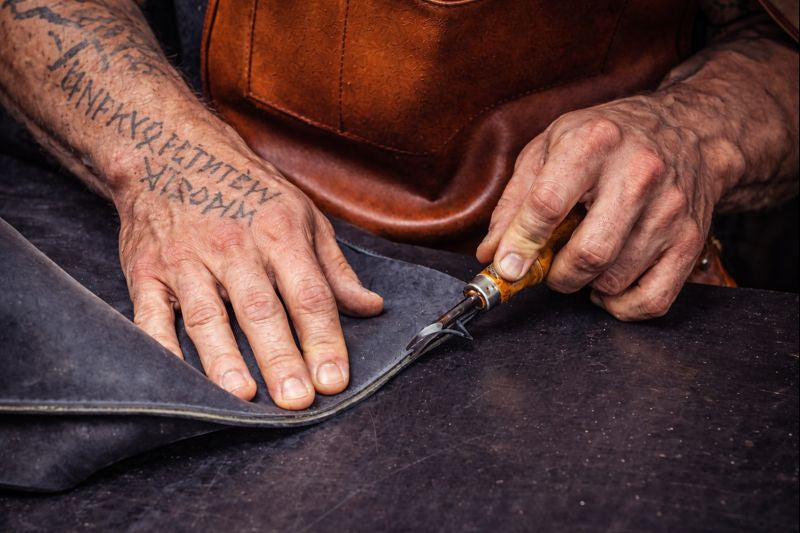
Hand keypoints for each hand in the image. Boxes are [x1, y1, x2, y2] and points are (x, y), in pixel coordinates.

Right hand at [115, 138, 382, 408]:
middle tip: (297, 402)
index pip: (310, 294)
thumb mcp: (303, 215)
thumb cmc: (246, 189)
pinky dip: (162, 348)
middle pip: (261, 310)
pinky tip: (178, 379)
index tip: (335, 381)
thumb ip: (335, 268)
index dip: (324, 339)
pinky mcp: (147, 272)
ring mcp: (186, 260)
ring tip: (243, 397)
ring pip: (208, 316)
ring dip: (224, 359)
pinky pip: (151, 316)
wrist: (169, 152)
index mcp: (280, 233)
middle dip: (281, 358)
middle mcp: (234, 247)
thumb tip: (371, 308)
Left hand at [477, 95, 731, 319]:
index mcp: (593, 142)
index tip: (505, 267)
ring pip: (615, 281)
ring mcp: (670, 209)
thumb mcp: (549, 147)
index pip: (547, 204)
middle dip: (557, 275)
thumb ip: (515, 201)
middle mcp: (639, 174)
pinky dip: (621, 306)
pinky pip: (652, 300)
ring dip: (586, 285)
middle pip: (589, 254)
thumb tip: (491, 255)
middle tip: (549, 266)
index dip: (520, 244)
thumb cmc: (608, 139)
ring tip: (584, 259)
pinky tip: (609, 285)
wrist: (688, 130)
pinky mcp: (691, 239)